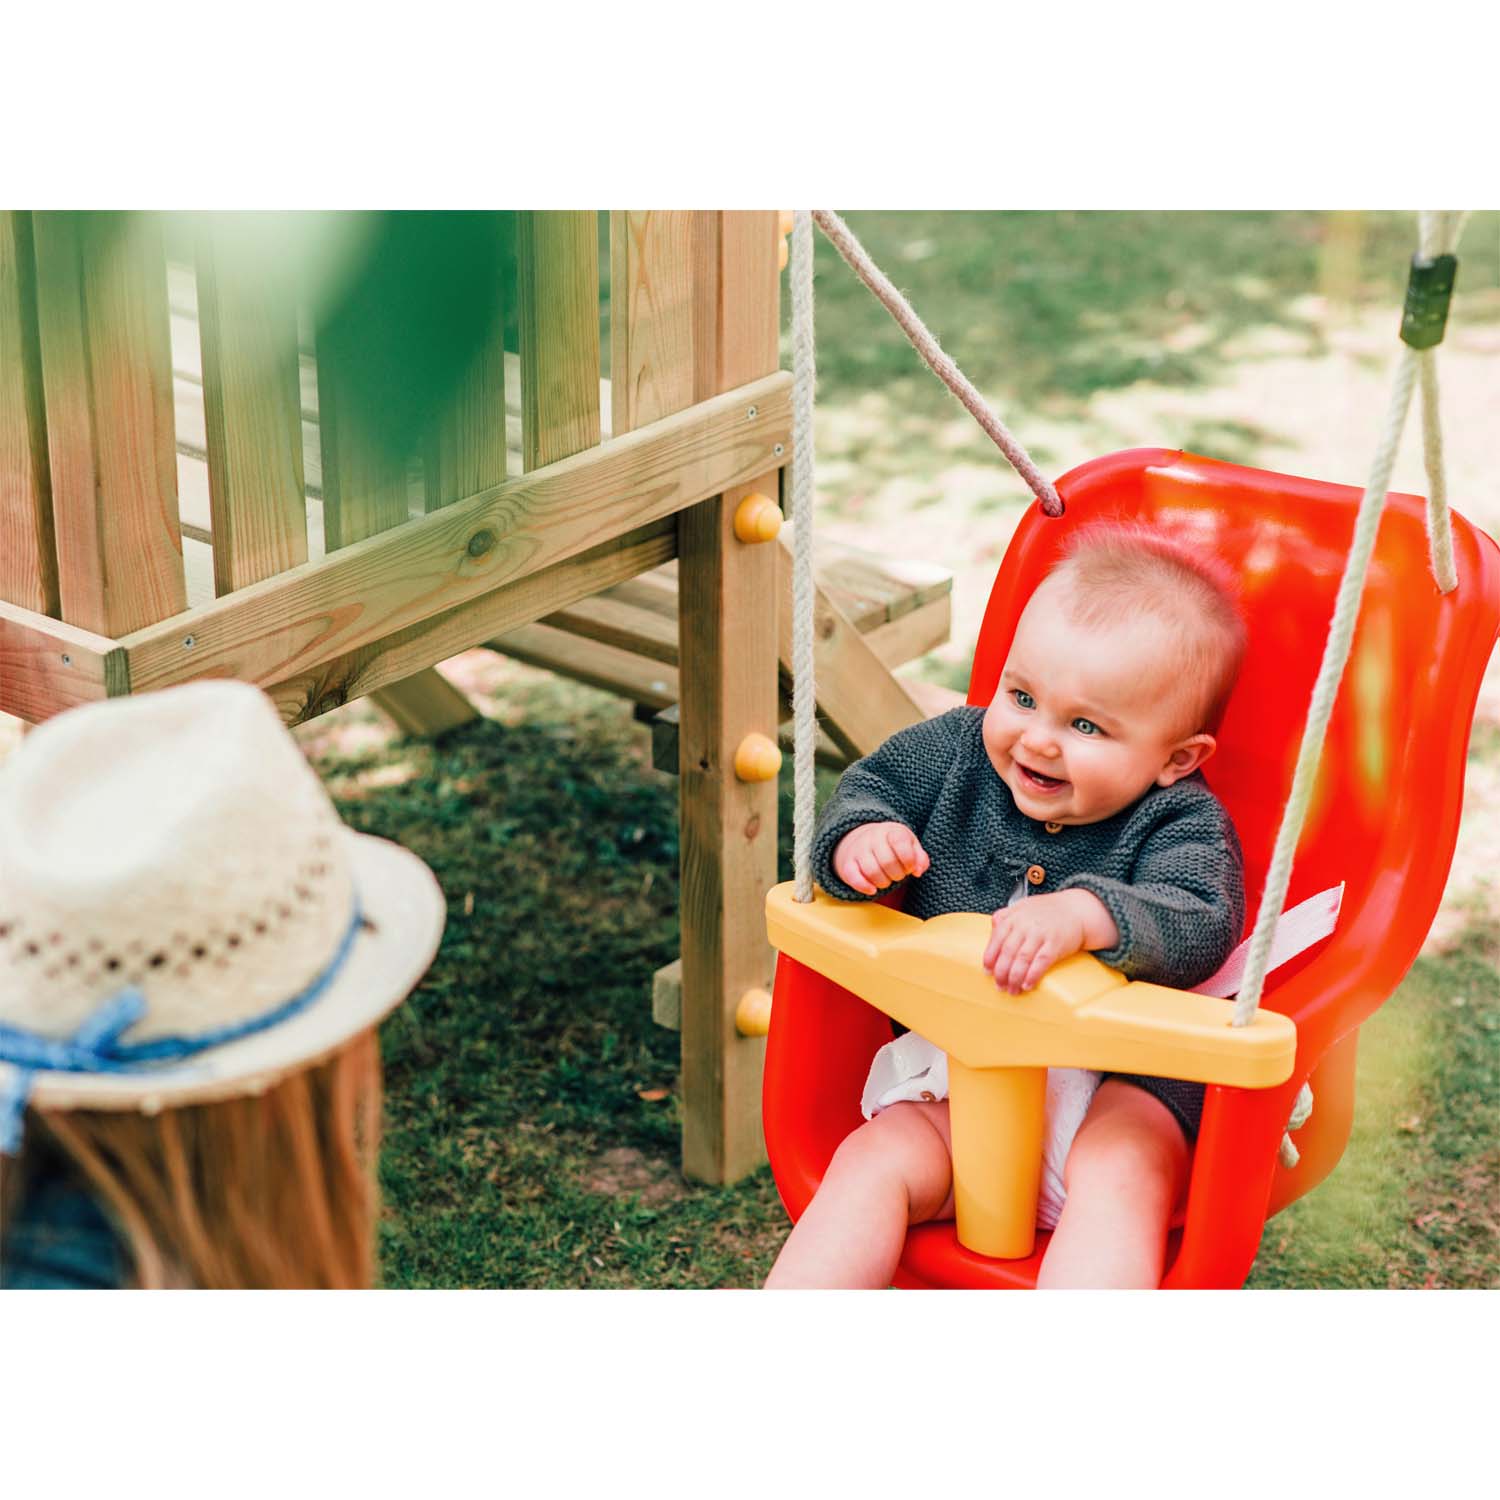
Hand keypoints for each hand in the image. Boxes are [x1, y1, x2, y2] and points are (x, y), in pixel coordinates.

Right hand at [833, 822, 930, 895]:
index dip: (909, 859)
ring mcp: (858, 850)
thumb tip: (917, 871)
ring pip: (871, 871)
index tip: (910, 867)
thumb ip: (920, 858)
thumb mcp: (911, 846)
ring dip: (884, 883)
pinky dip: (864, 886)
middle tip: (899, 875)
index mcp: (891, 831)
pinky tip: (873, 890)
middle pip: (887, 861)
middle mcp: (873, 838)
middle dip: (898, 875)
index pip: (899, 841)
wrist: (865, 840)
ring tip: (887, 880)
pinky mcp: (847, 863)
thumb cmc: (894, 847)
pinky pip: (853, 877)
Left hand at [982, 890, 1101, 994]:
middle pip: (1008, 952)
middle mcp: (1025, 924)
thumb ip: (1005, 917)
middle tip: (999, 985)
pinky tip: (1027, 985)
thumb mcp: (1023, 907)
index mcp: (1014, 916)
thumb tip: (992, 933)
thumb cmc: (1048, 911)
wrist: (1077, 909)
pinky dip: (1032, 975)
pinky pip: (1041, 962)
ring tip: (1012, 990)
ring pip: (1022, 959)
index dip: (990, 958)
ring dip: (1014, 978)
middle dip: (1001, 972)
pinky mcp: (1055, 943)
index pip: (996, 939)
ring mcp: (1040, 934)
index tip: (987, 971)